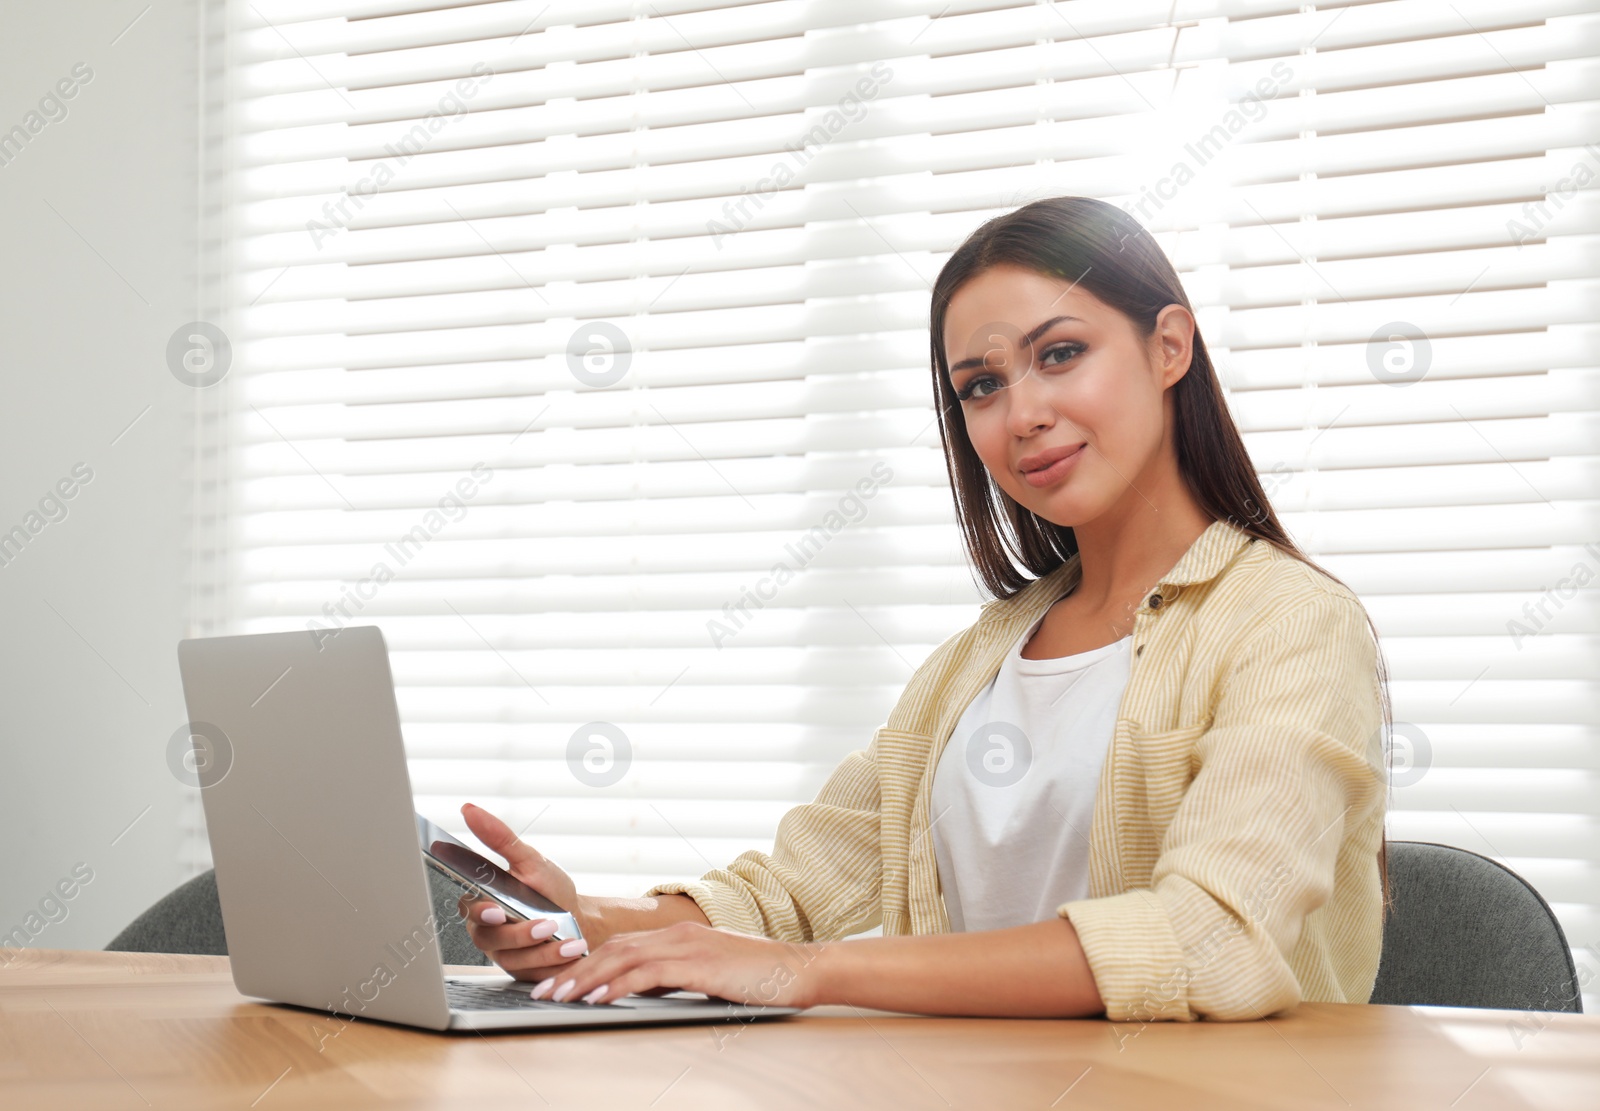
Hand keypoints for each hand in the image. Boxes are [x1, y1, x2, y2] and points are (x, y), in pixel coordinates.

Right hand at [454, 802, 597, 980]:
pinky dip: (553, 962)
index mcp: (483, 901)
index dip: (481, 912)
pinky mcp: (521, 972)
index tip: (497, 911)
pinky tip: (571, 951)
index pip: (470, 908)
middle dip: (520, 934)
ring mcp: (504, 954)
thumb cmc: (550, 891)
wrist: (580, 921)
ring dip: (544, 950)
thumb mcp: (529, 860)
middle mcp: (488, 931)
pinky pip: (531, 972)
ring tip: (570, 940)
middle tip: (546, 925)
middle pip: (490, 938)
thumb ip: (499, 838)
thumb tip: (470, 810)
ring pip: (513, 958)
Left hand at [530, 920, 823, 1008]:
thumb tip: (645, 992)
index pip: (619, 946)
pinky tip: (597, 999)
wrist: (798, 970)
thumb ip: (677, 977)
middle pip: (611, 949)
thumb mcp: (709, 975)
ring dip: (584, 979)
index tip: (558, 982)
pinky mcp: (697, 964)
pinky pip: (646, 975)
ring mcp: (686, 946)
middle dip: (572, 971)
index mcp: (678, 935)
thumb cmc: (759, 978)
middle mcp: (676, 934)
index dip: (585, 963)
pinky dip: (616, 986)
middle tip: (542, 991)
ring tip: (558, 997)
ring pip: (621, 959)